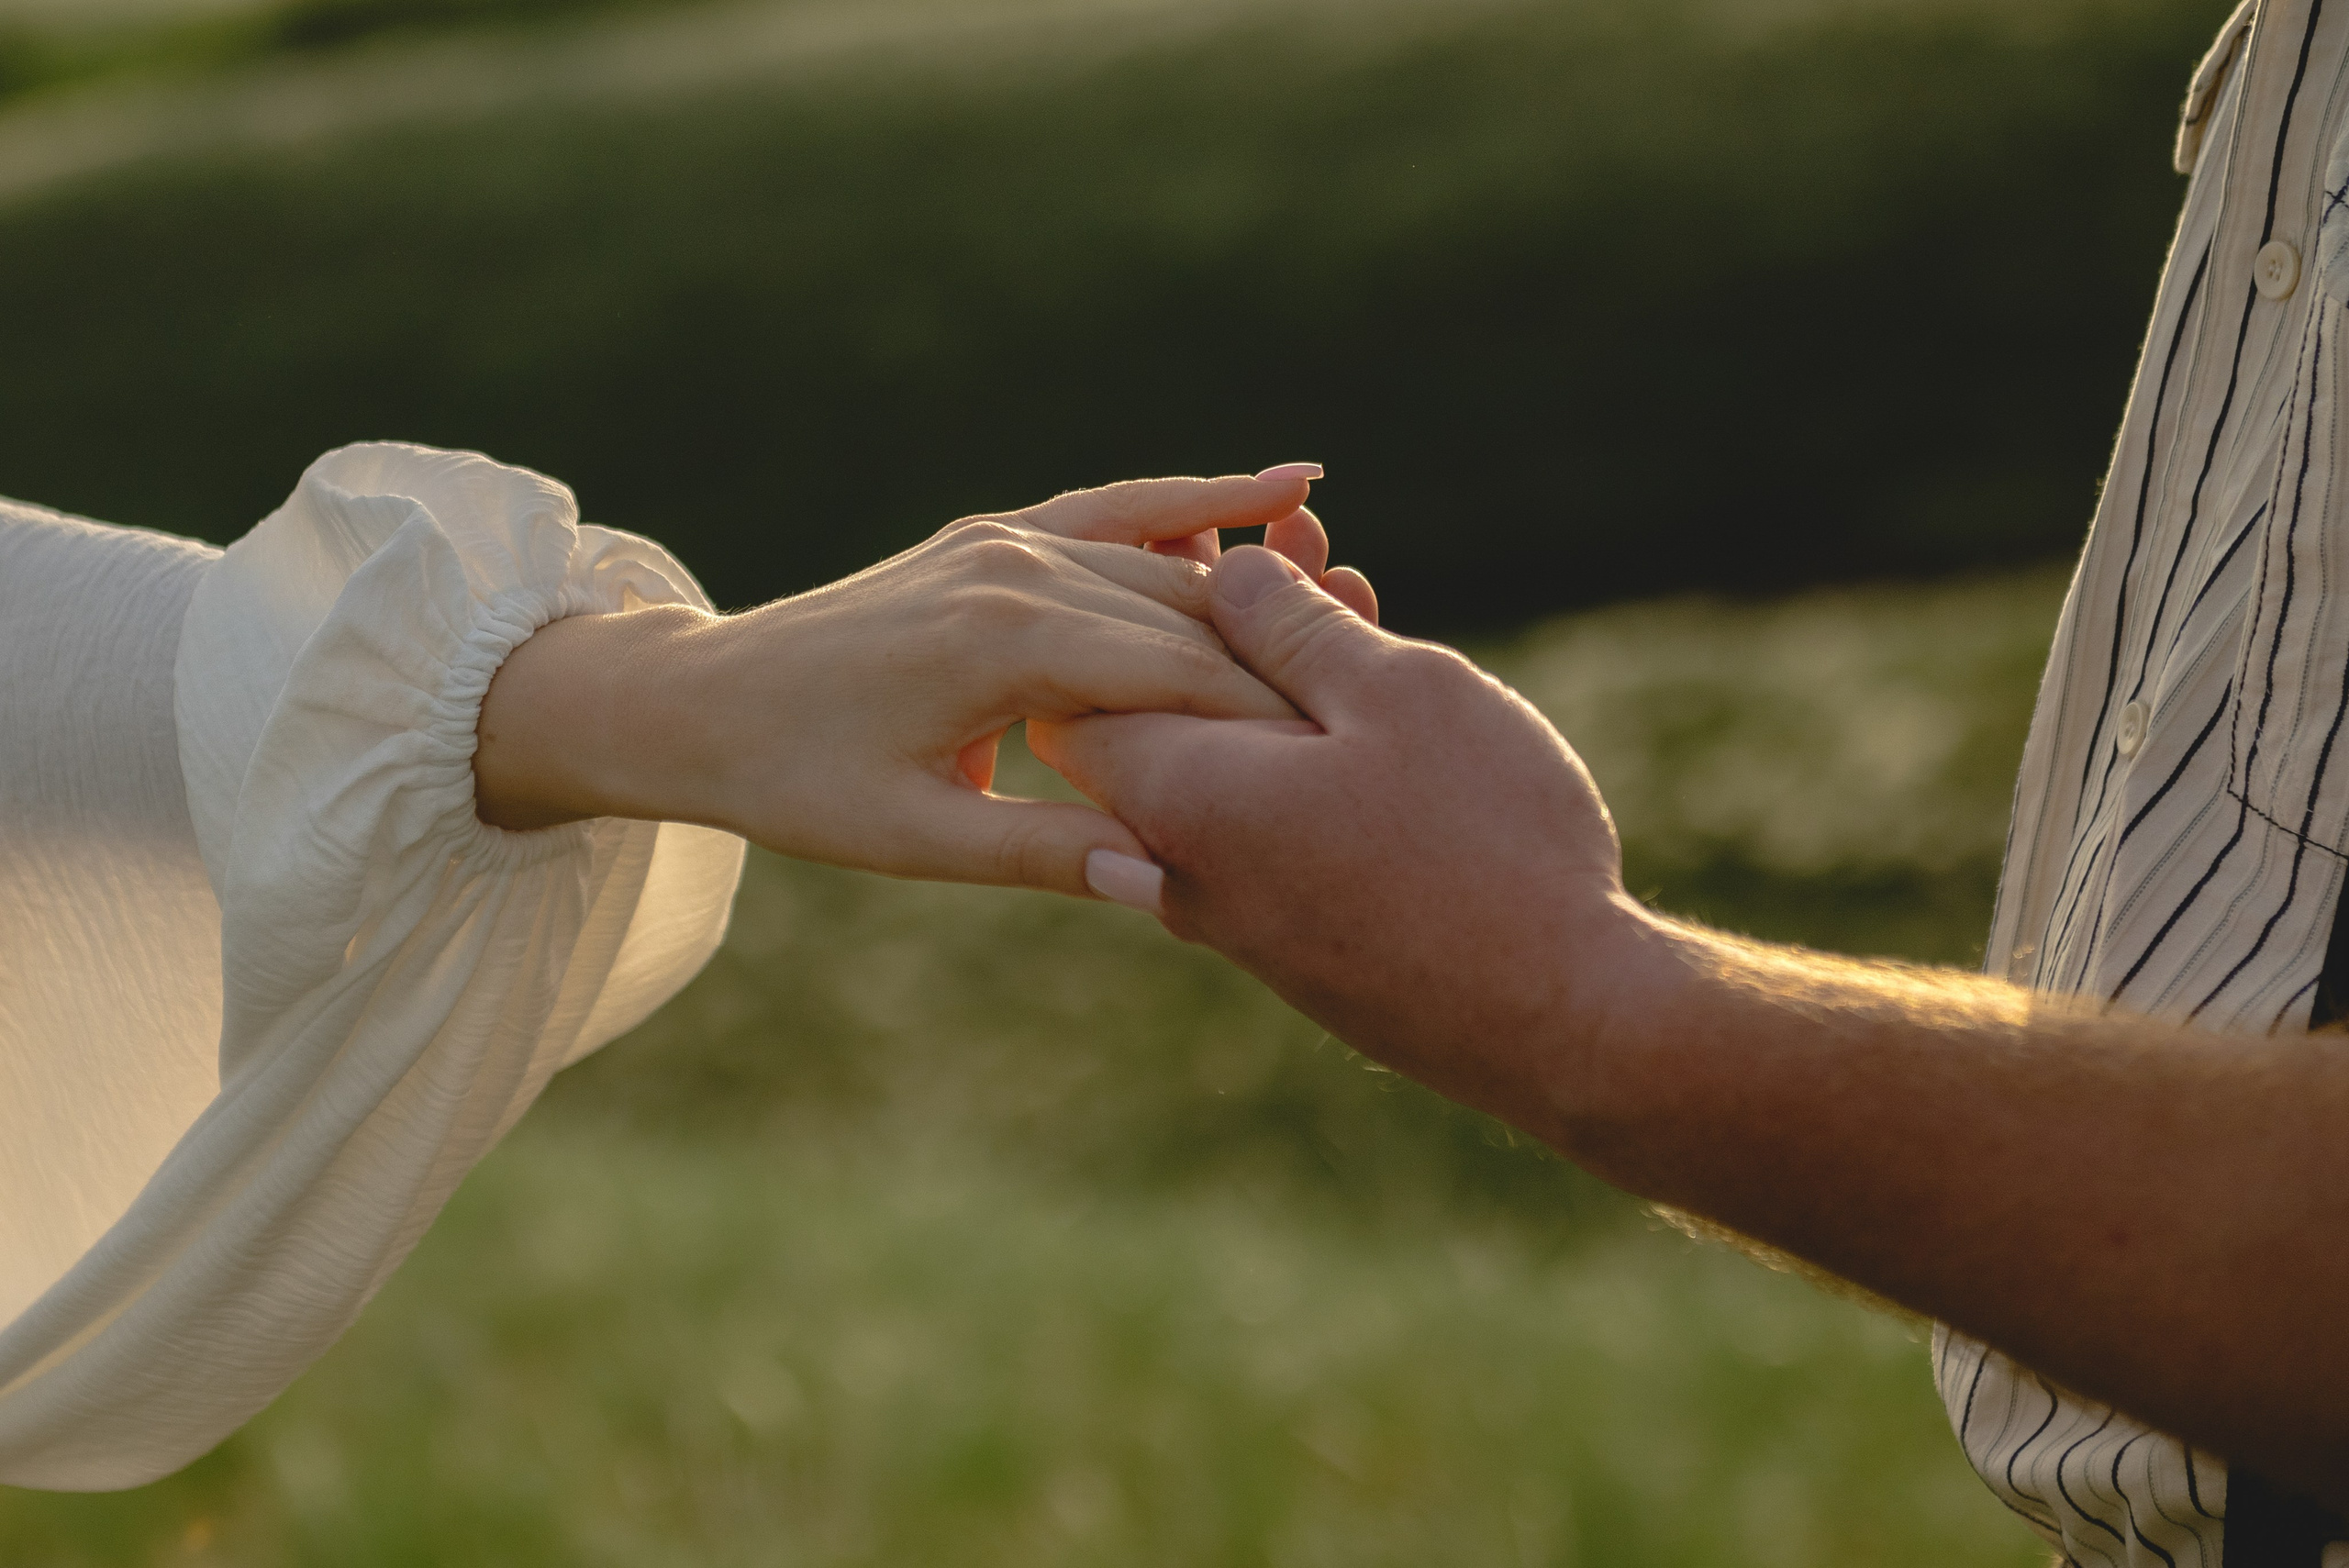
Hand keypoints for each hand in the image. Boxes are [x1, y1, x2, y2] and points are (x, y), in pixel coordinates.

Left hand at [475, 472, 1335, 897]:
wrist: (701, 705)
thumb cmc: (798, 785)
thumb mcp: (915, 841)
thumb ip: (1043, 850)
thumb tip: (1158, 879)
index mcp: (1004, 645)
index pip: (1179, 681)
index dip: (1272, 723)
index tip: (1358, 762)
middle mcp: (1015, 568)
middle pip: (1190, 614)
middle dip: (1285, 659)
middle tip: (1388, 702)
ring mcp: (1007, 537)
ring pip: (1168, 558)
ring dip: (1260, 585)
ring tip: (1362, 601)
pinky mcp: (998, 531)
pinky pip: (1118, 505)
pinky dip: (1198, 494)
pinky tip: (1286, 477)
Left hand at [1030, 546, 1645, 1132]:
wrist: (1565, 1023)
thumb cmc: (1482, 843)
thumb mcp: (1396, 695)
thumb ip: (1295, 628)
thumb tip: (1229, 575)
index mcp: (1181, 796)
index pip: (1075, 687)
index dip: (1128, 601)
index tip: (1203, 533)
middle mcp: (1181, 869)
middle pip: (1153, 719)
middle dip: (1212, 621)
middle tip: (1293, 540)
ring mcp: (1239, 920)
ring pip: (1219, 770)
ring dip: (1270, 680)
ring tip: (1346, 587)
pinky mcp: (1298, 950)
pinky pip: (1265, 828)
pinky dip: (1296, 755)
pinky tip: (1369, 701)